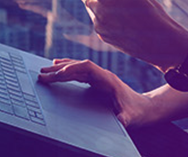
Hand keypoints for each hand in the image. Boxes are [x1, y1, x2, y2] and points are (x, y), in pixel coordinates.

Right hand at [38, 59, 152, 126]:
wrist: (145, 108)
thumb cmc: (137, 112)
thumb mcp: (130, 117)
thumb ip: (124, 119)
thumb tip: (120, 121)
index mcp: (108, 80)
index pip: (87, 68)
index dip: (72, 68)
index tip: (57, 72)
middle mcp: (103, 75)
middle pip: (79, 66)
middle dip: (61, 69)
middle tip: (42, 74)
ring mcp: (100, 77)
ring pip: (79, 67)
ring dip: (62, 68)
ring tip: (45, 70)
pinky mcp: (99, 82)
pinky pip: (80, 72)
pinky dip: (69, 69)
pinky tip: (59, 69)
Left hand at [58, 0, 187, 71]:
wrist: (159, 43)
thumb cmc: (151, 12)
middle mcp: (100, 12)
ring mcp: (99, 26)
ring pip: (93, 6)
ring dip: (101, 2)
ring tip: (124, 7)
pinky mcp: (101, 35)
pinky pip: (98, 19)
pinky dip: (105, 14)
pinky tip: (123, 18)